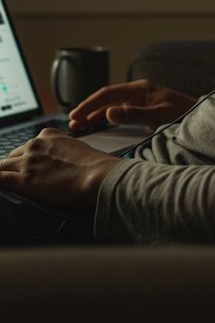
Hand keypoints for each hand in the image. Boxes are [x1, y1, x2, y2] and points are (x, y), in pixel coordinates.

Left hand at [0, 128, 119, 208]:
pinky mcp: (24, 180)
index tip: (27, 168)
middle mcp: (35, 145)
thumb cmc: (95, 165)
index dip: (25, 159)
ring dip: (3, 175)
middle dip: (13, 168)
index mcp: (48, 135)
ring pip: (1, 167)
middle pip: (12, 156)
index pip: (27, 146)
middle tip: (18, 181)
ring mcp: (28, 162)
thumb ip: (64, 150)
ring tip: (7, 185)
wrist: (98, 175)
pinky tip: (1, 187)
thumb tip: (64, 161)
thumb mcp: (78, 148)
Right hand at [68, 78, 195, 133]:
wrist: (200, 120)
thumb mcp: (159, 115)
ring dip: (93, 116)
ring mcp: (138, 102)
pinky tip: (94, 127)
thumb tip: (108, 113)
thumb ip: (134, 114)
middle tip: (71, 124)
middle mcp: (137, 93)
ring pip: (109, 108)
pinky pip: (117, 115)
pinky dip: (104, 120)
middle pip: (106, 100)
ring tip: (78, 128)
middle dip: (87, 111)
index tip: (76, 115)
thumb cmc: (184, 114)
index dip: (90, 104)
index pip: (108, 94)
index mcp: (140, 89)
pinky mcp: (141, 112)